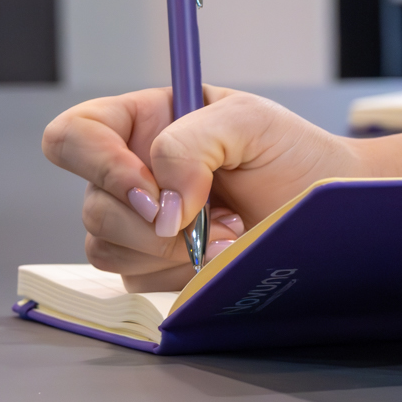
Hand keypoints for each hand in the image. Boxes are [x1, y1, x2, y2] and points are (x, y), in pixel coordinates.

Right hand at [42, 87, 360, 294]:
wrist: (325, 211)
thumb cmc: (291, 154)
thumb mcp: (247, 120)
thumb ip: (191, 143)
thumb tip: (162, 205)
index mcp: (142, 124)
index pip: (76, 135)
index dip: (97, 163)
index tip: (150, 189)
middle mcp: (130, 173)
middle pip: (92, 203)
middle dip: (149, 222)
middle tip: (207, 219)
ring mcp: (139, 225)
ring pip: (105, 247)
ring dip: (168, 251)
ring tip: (226, 236)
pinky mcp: (154, 268)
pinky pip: (136, 281)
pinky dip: (179, 275)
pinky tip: (218, 260)